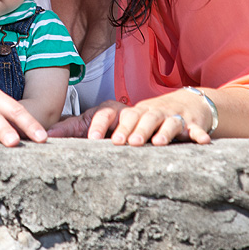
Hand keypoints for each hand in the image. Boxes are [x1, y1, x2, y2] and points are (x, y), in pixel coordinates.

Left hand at [80, 94, 212, 145]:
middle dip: (130, 129)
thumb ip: (78, 128)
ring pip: (163, 122)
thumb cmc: (138, 118)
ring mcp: (168, 116)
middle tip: (123, 143)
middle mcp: (145, 111)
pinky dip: (197, 134)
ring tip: (155, 144)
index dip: (101, 123)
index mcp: (125, 111)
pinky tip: (202, 142)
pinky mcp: (188, 124)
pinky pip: (193, 130)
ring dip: (160, 132)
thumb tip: (47, 136)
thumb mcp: (110, 121)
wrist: (182, 105)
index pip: (109, 112)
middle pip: (137, 117)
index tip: (93, 138)